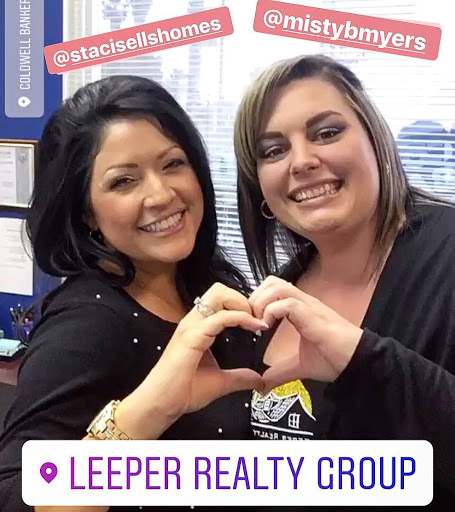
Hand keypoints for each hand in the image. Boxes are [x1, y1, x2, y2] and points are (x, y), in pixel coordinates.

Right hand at [116, 283, 267, 438]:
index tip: (259, 321)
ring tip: (255, 321)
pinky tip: (252, 327)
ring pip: (218, 295)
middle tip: (257, 318)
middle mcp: (194, 321)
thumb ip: (240, 377)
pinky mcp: (192, 336)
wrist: (162, 403)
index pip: (221, 299)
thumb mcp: (220, 382)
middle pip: (219, 290)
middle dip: (242, 299)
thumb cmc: (182, 391)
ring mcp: (192, 326)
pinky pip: (220, 317)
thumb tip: (259, 380)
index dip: (242, 305)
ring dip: (241, 304)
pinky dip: (240, 318)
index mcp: (198, 327)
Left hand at [248, 276, 362, 390]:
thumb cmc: (335, 359)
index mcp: (300, 309)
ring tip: (259, 323)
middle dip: (255, 298)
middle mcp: (303, 302)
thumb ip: (280, 372)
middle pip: (272, 281)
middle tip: (251, 320)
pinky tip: (267, 327)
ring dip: (262, 303)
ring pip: (277, 286)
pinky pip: (288, 303)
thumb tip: (263, 384)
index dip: (257, 301)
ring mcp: (309, 307)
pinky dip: (271, 312)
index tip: (251, 323)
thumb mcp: (300, 366)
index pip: (273, 288)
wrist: (358, 362)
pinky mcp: (313, 316)